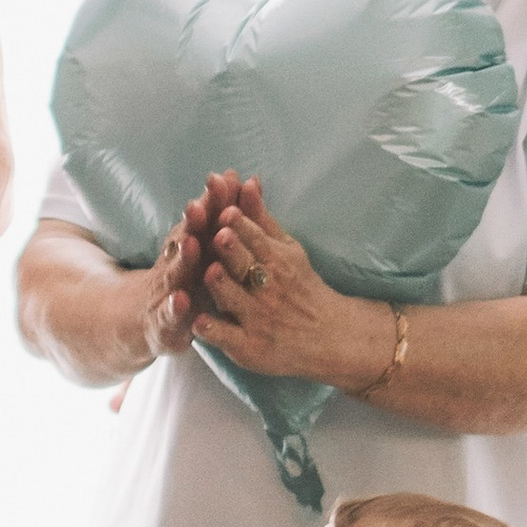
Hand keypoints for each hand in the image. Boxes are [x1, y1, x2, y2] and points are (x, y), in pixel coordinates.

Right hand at [138, 176, 236, 363]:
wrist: (143, 320)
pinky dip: (174, 307)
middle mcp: (177, 265)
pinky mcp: (163, 323)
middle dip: (193, 222)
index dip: (215, 200)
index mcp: (193, 248)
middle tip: (200, 204)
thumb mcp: (199, 248)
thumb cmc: (183, 279)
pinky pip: (169, 315)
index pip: (205, 220)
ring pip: (175, 273)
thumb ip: (217, 215)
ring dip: (183, 258)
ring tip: (191, 243)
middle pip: (187, 239)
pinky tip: (180, 301)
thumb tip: (235, 174)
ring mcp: (167, 292)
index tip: (225, 178)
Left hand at [197, 188, 391, 387]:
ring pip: (233, 299)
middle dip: (233, 250)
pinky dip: (214, 330)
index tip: (226, 210)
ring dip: (222, 285)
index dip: (240, 225)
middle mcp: (266, 288)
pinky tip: (199, 322)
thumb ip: (261, 217)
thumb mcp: (286, 249)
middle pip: (244, 265)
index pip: (255, 239)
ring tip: (210, 272)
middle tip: (220, 234)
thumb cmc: (300, 286)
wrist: (328, 336)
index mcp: (275, 260)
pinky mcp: (248, 346)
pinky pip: (227, 337)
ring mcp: (257, 318)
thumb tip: (247, 180)